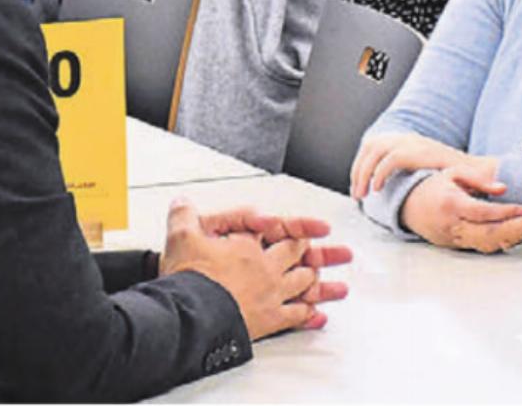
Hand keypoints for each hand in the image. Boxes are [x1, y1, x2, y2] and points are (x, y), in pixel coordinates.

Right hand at [159, 199, 346, 337]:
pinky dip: (309, 316)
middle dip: (321, 254)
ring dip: (324, 287)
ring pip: (305, 286)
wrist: (191, 314)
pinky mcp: (269, 320)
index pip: (281, 230)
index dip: (302, 227)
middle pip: (300, 256)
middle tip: (341, 254)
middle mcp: (265, 268)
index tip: (319, 227)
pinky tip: (319, 317)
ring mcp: (271, 294)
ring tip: (341, 288)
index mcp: (249, 245)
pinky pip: (295, 317)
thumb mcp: (180, 236)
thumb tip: (182, 202)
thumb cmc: (188, 278)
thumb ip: (183, 215)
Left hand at [350, 132, 493, 199]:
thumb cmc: (454, 176)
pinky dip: (379, 174)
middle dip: (358, 170)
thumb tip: (386, 184)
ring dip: (364, 173)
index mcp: (408, 139)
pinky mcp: (419, 152)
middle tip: (356, 193)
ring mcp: (414, 143)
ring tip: (362, 194)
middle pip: (371, 146)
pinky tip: (377, 189)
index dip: (361, 163)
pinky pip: (390, 160)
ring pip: (376, 152)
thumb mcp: (426, 168)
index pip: (374, 144)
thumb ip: (408, 170)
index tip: (357, 183)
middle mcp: (408, 137)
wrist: (479, 171)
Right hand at [397, 170, 521, 252]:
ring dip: (513, 239)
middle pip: (487, 234)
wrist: (409, 206)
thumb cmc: (434, 186)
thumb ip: (478, 179)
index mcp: (451, 204)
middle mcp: (453, 225)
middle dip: (515, 230)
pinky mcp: (458, 246)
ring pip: (487, 245)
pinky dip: (504, 243)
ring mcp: (455, 239)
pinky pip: (483, 247)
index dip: (504, 212)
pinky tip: (521, 236)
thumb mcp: (453, 173)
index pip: (481, 212)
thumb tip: (502, 189)